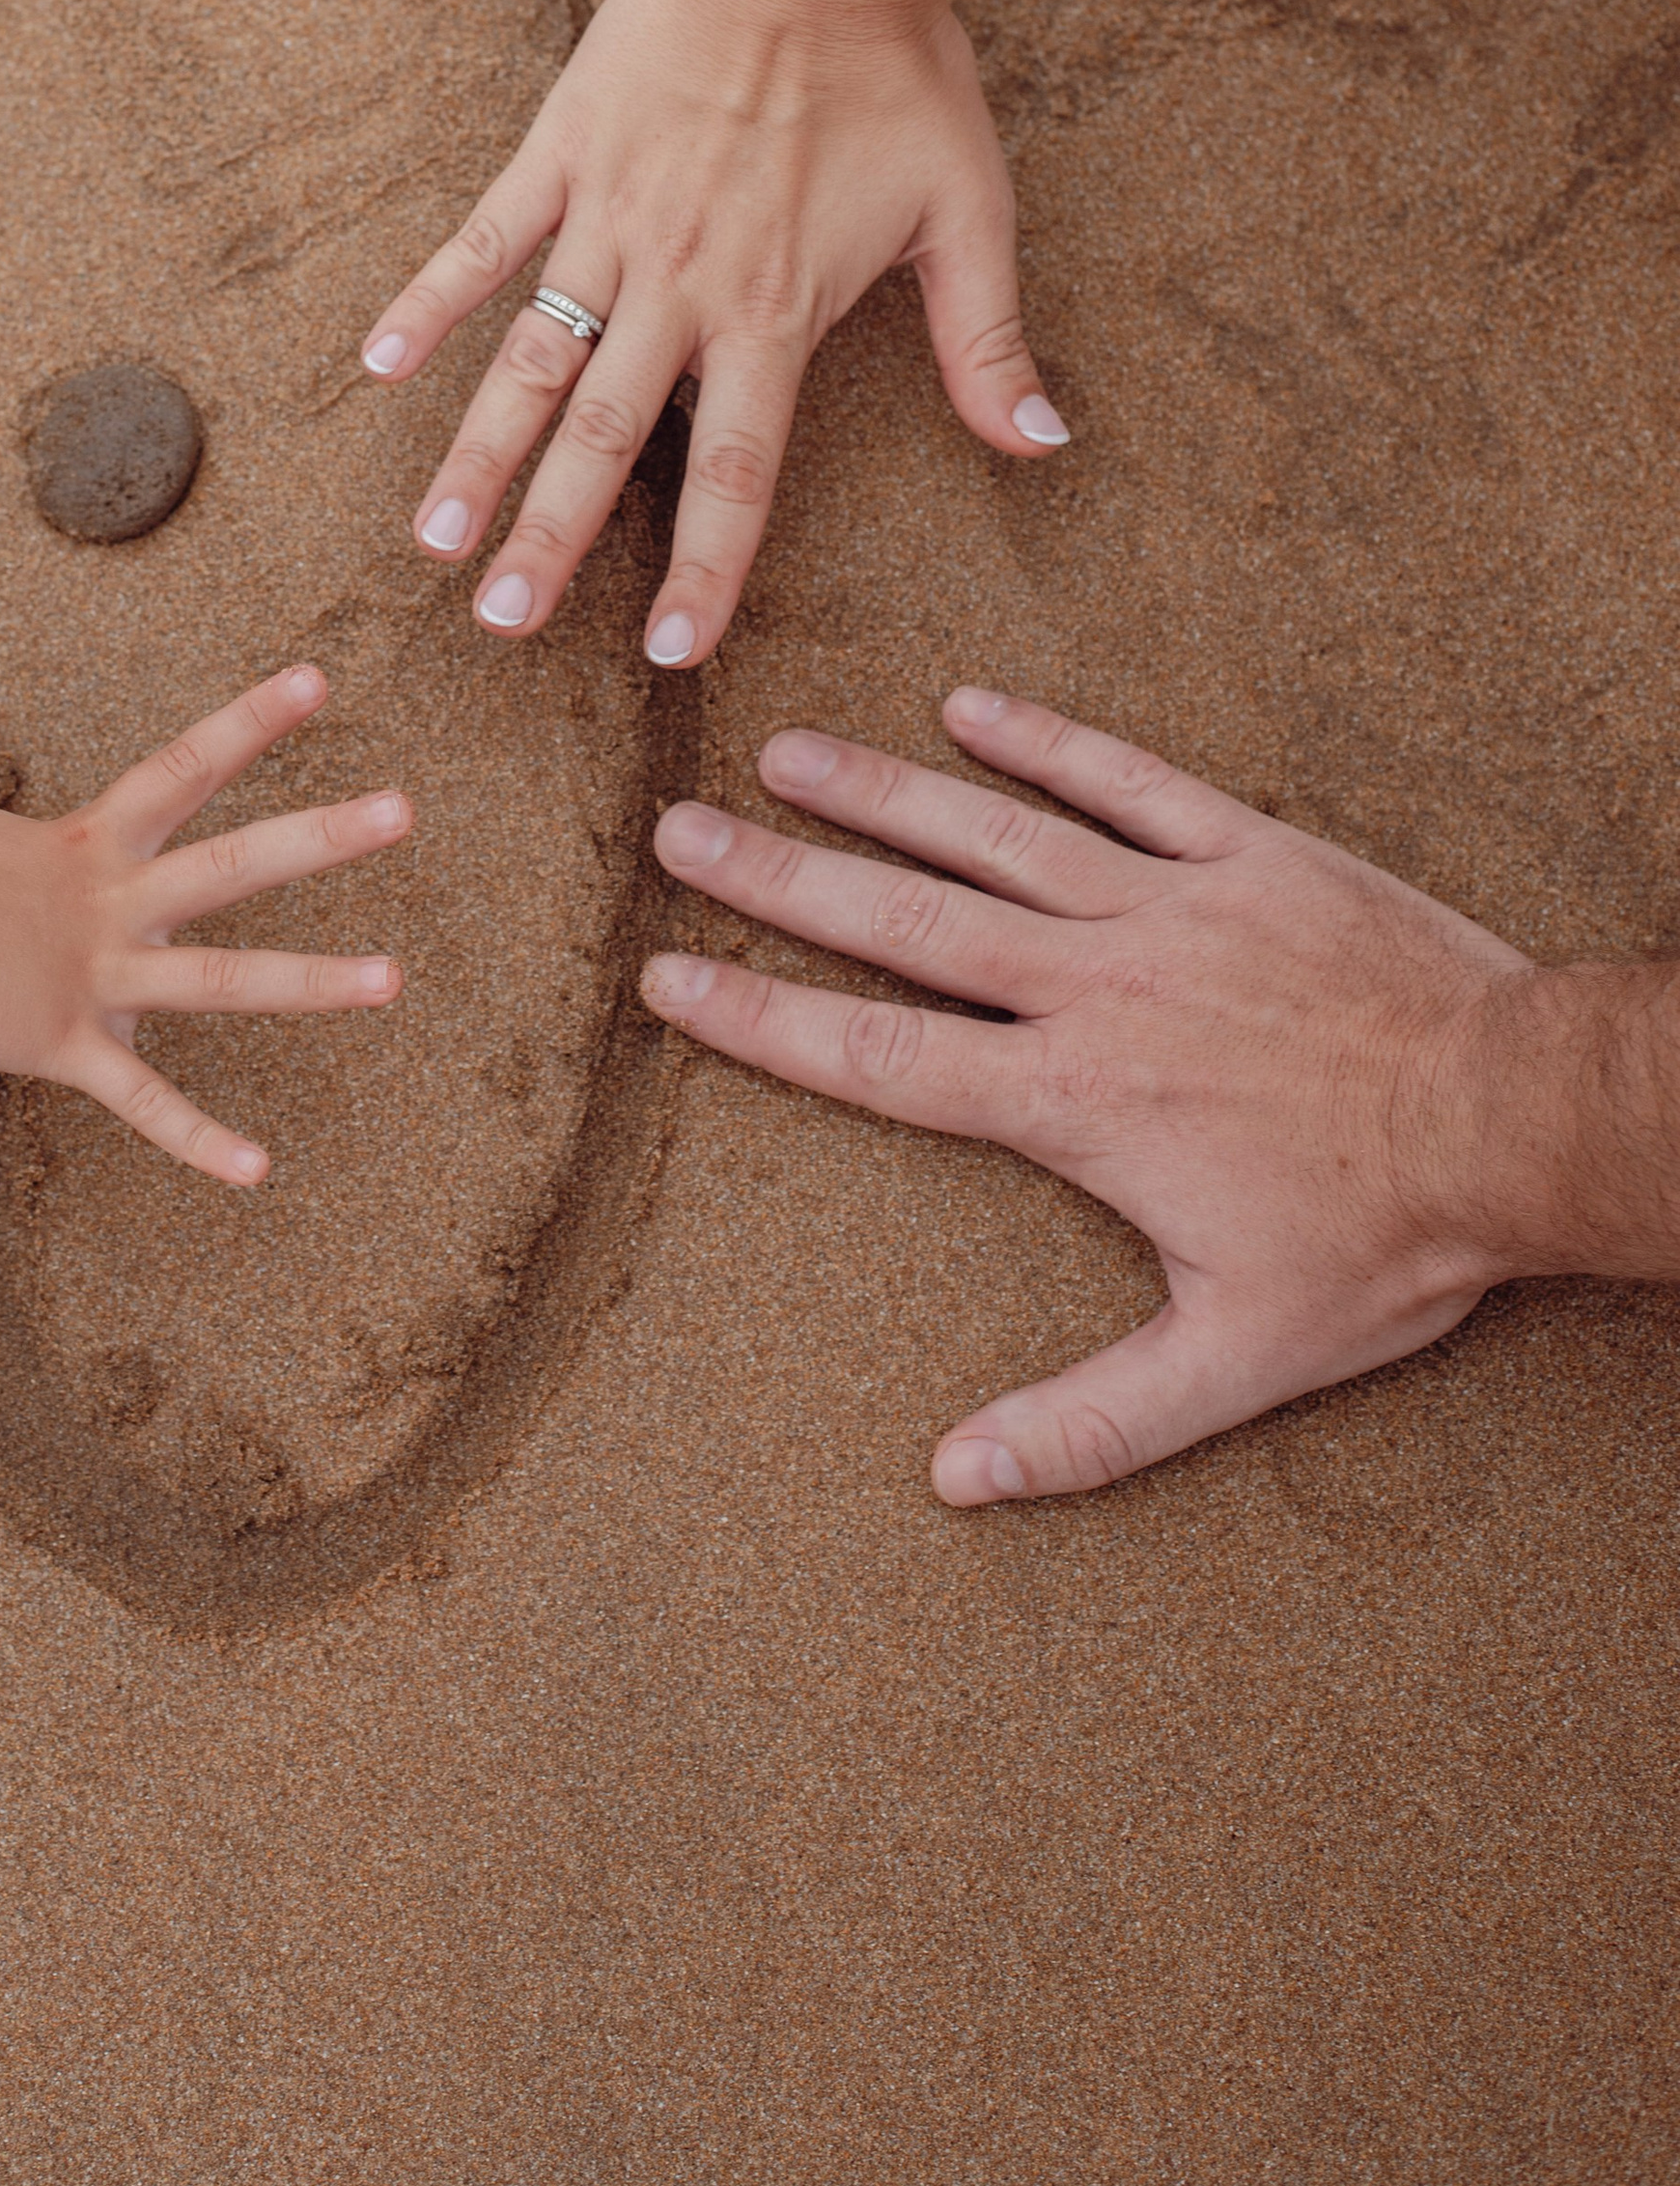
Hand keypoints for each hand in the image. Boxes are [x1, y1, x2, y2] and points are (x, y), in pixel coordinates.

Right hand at [0, 610, 406, 1184]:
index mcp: (88, 846)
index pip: (185, 768)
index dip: (250, 723)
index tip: (317, 682)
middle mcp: (111, 905)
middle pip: (235, 864)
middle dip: (323, 836)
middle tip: (406, 811)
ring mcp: (97, 976)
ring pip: (223, 982)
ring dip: (313, 982)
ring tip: (395, 980)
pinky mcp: (67, 1043)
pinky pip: (144, 1102)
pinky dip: (200, 1141)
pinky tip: (262, 1172)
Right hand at [355, 0, 1066, 668]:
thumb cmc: (899, 69)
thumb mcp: (972, 208)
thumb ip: (988, 340)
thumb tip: (1045, 445)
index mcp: (778, 310)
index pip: (737, 471)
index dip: (706, 568)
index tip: (669, 651)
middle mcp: (683, 283)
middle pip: (608, 438)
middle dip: (551, 537)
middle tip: (500, 624)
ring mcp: (612, 220)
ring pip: (534, 359)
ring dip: (481, 453)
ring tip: (433, 540)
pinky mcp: (563, 153)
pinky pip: (486, 242)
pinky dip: (431, 300)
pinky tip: (383, 364)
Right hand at [640, 691, 1625, 1500]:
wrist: (1519, 1117)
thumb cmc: (1383, 1243)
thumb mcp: (1237, 1360)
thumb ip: (1092, 1423)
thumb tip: (959, 1481)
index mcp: (1072, 1101)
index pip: (875, 1056)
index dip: (759, 1016)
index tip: (667, 975)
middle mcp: (1096, 986)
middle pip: (902, 922)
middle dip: (779, 876)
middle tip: (679, 828)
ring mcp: (1170, 904)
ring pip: (993, 835)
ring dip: (881, 790)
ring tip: (783, 750)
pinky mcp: (1249, 850)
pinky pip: (1126, 778)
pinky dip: (1044, 740)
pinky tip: (969, 704)